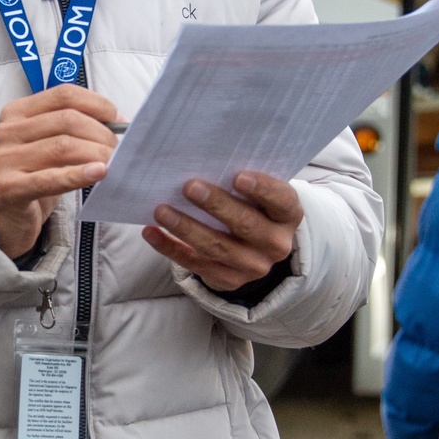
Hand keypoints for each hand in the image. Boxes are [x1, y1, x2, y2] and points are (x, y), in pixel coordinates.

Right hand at [0, 85, 119, 258]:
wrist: (2, 217)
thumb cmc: (30, 177)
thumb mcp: (45, 146)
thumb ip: (71, 130)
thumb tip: (117, 124)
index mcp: (16, 112)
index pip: (63, 95)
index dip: (97, 104)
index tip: (119, 120)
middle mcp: (6, 131)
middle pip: (66, 120)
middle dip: (101, 132)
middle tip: (121, 148)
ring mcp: (4, 159)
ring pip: (62, 146)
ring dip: (96, 153)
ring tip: (116, 163)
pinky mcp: (8, 188)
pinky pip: (50, 178)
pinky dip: (78, 175)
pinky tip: (99, 173)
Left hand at [141, 172, 303, 292]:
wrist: (254, 250)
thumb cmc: (251, 207)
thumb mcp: (258, 195)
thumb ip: (241, 180)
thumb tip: (201, 158)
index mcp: (287, 215)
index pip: (281, 200)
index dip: (262, 189)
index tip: (237, 176)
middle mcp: (275, 244)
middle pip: (246, 225)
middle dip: (216, 205)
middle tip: (189, 186)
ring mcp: (253, 266)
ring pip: (217, 247)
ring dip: (186, 227)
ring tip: (161, 210)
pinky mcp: (228, 280)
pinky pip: (196, 265)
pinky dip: (170, 248)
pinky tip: (151, 232)